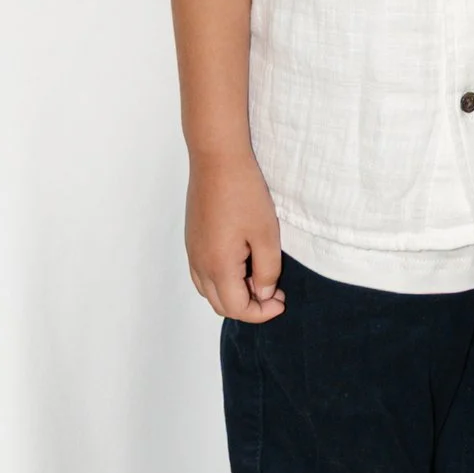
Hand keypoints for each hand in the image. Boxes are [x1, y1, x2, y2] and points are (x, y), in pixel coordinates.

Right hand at [185, 146, 284, 323]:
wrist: (217, 159)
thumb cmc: (245, 194)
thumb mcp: (266, 234)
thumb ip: (267, 271)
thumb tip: (263, 294)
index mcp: (218, 267)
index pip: (238, 309)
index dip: (262, 313)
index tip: (282, 300)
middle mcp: (200, 265)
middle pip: (221, 305)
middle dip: (249, 307)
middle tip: (274, 291)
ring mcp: (192, 252)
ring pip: (209, 291)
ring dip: (234, 294)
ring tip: (258, 277)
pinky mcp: (192, 240)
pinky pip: (202, 274)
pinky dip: (221, 280)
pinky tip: (241, 263)